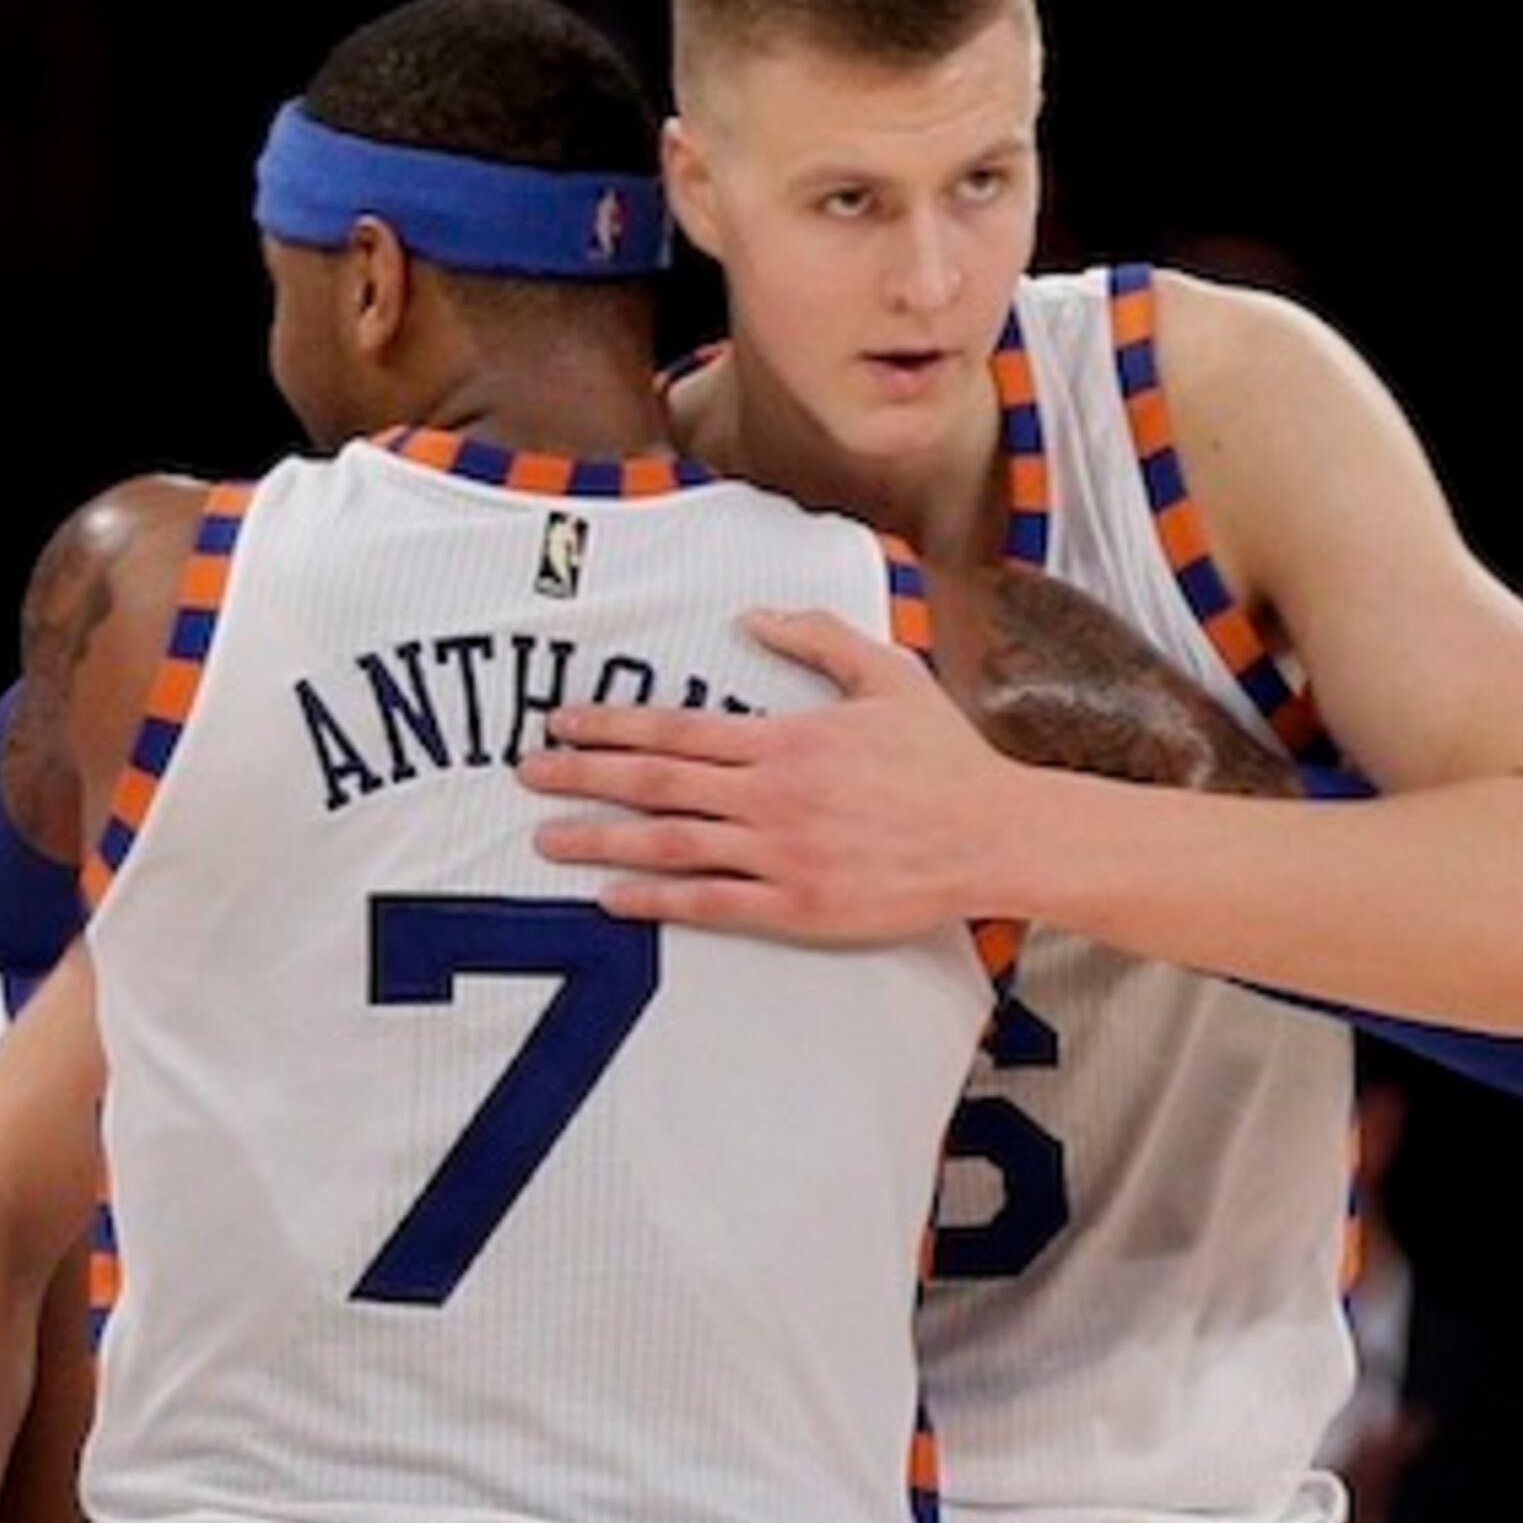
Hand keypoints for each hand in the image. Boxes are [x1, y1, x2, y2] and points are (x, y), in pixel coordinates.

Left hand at [518, 608, 1013, 942]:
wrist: (995, 836)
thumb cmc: (944, 758)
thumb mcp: (887, 674)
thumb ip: (817, 639)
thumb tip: (753, 616)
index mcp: (785, 739)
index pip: (675, 729)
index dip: (610, 726)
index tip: (561, 724)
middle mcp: (772, 795)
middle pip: (655, 782)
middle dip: (582, 775)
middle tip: (528, 773)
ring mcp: (781, 854)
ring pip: (669, 844)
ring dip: (600, 840)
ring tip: (546, 839)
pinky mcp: (797, 906)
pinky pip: (709, 903)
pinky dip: (655, 900)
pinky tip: (611, 898)